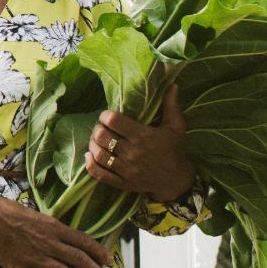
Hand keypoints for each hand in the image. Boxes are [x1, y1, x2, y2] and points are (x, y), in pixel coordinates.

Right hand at [0, 197, 114, 267]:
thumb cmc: (11, 212)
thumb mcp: (38, 216)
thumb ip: (54, 228)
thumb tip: (69, 237)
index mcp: (54, 228)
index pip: (82, 241)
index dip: (98, 251)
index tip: (108, 260)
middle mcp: (49, 243)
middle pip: (78, 259)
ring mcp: (35, 257)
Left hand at [86, 85, 193, 202]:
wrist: (177, 181)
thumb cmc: (174, 151)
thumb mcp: (176, 127)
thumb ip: (171, 105)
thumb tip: (173, 84)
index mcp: (143, 136)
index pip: (113, 121)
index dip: (105, 116)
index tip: (107, 116)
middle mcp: (132, 152)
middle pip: (102, 136)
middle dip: (97, 129)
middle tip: (100, 127)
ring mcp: (126, 170)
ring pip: (98, 154)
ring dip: (92, 144)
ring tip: (95, 140)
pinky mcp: (123, 183)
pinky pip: (100, 174)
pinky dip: (90, 164)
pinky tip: (89, 156)